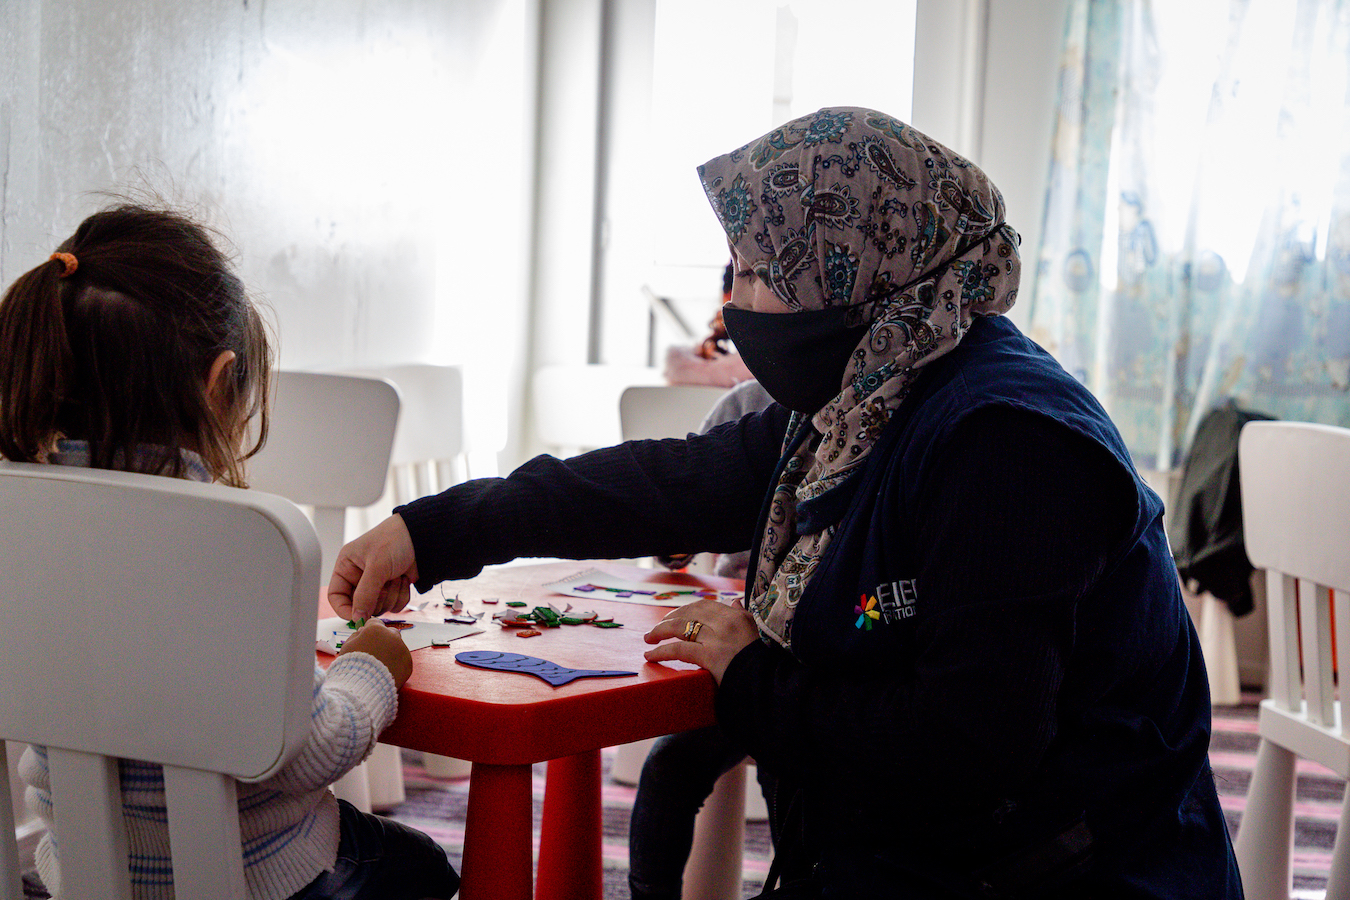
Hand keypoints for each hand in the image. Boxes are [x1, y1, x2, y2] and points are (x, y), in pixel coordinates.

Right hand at [327, 514, 418, 621]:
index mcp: (346, 567)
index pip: (336, 596)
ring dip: (392, 595)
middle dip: (377, 599)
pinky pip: (394, 606)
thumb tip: (357, 617)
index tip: (359, 616)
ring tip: (396, 576)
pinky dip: (402, 595)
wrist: (422, 536)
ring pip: (379, 608)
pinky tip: (404, 579)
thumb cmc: (394, 540)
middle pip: (360, 606)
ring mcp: (377, 584)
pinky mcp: (392, 589)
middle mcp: (359, 577)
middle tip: (385, 583)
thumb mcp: (376, 566)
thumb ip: (365, 594)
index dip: (345, 609)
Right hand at [337, 619, 412, 687]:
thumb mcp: (347, 646)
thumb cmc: (350, 666)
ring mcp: (402, 650)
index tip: (367, 640)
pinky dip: (397, 665)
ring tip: (380, 666)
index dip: (370, 631)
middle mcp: (392, 636)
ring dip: (392, 652)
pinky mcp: (408, 664)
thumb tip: (363, 630)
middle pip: (390, 632)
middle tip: (376, 653)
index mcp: (376, 630)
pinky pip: (403, 661)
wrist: (361, 687)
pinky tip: (387, 672)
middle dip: (384, 639)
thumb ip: (357, 635)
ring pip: (398, 647)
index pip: (375, 623)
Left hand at [643, 598, 758, 683]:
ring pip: (680, 628)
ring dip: (660, 632)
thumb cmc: (761, 661)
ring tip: (648, 638)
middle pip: (689, 613)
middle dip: (669, 619)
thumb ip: (743, 615)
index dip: (685, 609)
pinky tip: (651, 655)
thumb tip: (734, 601)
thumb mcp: (756, 631)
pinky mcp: (710, 656)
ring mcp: (717, 639)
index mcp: (737, 616)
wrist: (768, 683)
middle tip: (657, 628)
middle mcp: (726, 623)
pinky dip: (661, 651)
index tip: (675, 615)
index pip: (704, 605)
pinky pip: (679, 650)